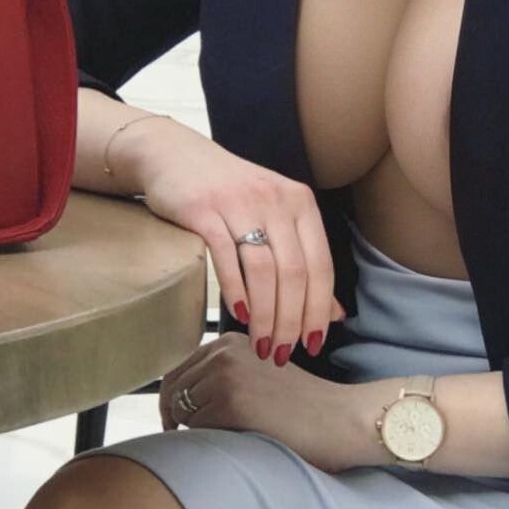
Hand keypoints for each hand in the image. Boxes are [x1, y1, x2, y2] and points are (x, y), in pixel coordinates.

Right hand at [131, 121, 345, 366]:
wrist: (175, 154)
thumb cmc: (229, 192)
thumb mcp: (274, 216)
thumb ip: (303, 259)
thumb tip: (332, 313)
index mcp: (299, 201)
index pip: (321, 264)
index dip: (319, 309)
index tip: (314, 344)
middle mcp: (275, 199)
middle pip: (295, 272)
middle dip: (292, 321)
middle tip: (282, 354)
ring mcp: (239, 202)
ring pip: (264, 269)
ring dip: (267, 316)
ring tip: (261, 345)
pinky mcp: (204, 209)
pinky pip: (226, 256)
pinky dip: (237, 291)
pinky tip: (240, 316)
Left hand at [158, 331, 357, 472]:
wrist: (337, 419)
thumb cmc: (301, 406)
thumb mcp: (258, 374)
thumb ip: (222, 375)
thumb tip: (174, 400)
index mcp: (231, 340)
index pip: (179, 369)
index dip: (173, 399)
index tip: (178, 421)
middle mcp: (224, 350)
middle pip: (172, 389)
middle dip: (174, 416)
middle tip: (185, 438)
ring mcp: (226, 374)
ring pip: (182, 411)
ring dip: (194, 429)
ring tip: (225, 438)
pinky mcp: (230, 402)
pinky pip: (196, 429)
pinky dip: (207, 441)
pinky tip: (236, 441)